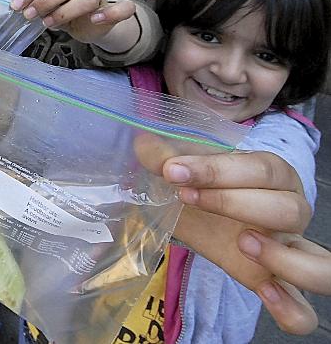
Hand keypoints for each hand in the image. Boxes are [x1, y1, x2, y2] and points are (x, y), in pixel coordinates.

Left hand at [10, 0, 134, 38]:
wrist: (88, 24)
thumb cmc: (64, 10)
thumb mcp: (47, 4)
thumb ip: (36, 1)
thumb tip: (18, 6)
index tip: (17, 5)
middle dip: (44, 0)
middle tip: (29, 15)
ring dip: (64, 11)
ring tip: (48, 23)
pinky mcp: (112, 10)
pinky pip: (120, 9)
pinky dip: (110, 13)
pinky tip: (95, 19)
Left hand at [133, 134, 317, 333]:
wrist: (201, 214)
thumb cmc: (200, 185)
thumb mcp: (181, 170)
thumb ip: (163, 157)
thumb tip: (143, 145)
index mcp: (272, 174)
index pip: (259, 169)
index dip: (216, 170)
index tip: (173, 171)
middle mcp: (291, 211)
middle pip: (288, 209)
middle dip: (234, 203)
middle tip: (186, 198)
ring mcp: (290, 251)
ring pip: (319, 261)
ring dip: (283, 257)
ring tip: (240, 243)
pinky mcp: (276, 287)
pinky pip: (304, 310)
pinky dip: (292, 308)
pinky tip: (265, 293)